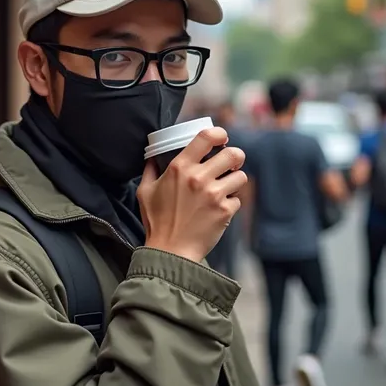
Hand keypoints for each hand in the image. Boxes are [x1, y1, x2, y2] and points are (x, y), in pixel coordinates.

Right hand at [137, 127, 246, 262]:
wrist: (170, 252)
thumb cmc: (156, 222)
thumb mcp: (145, 191)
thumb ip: (150, 170)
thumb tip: (153, 157)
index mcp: (180, 167)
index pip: (206, 137)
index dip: (220, 133)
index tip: (222, 138)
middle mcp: (199, 177)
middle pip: (233, 153)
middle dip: (236, 157)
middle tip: (231, 163)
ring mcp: (214, 194)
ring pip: (240, 176)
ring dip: (235, 180)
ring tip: (227, 187)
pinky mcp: (225, 211)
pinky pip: (237, 199)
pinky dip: (231, 204)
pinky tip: (219, 210)